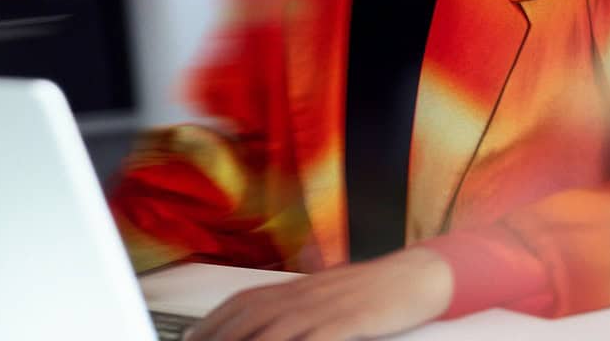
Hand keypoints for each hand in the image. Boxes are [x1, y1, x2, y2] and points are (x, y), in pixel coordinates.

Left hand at [185, 246, 453, 340]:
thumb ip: (301, 305)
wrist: (418, 275)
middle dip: (219, 336)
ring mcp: (326, 307)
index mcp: (299, 287)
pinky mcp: (349, 321)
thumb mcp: (330, 294)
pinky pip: (317, 339)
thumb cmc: (375, 289)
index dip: (213, 320)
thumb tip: (272, 320)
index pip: (244, 301)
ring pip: (274, 329)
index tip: (191, 336)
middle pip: (250, 316)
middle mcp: (305, 294)